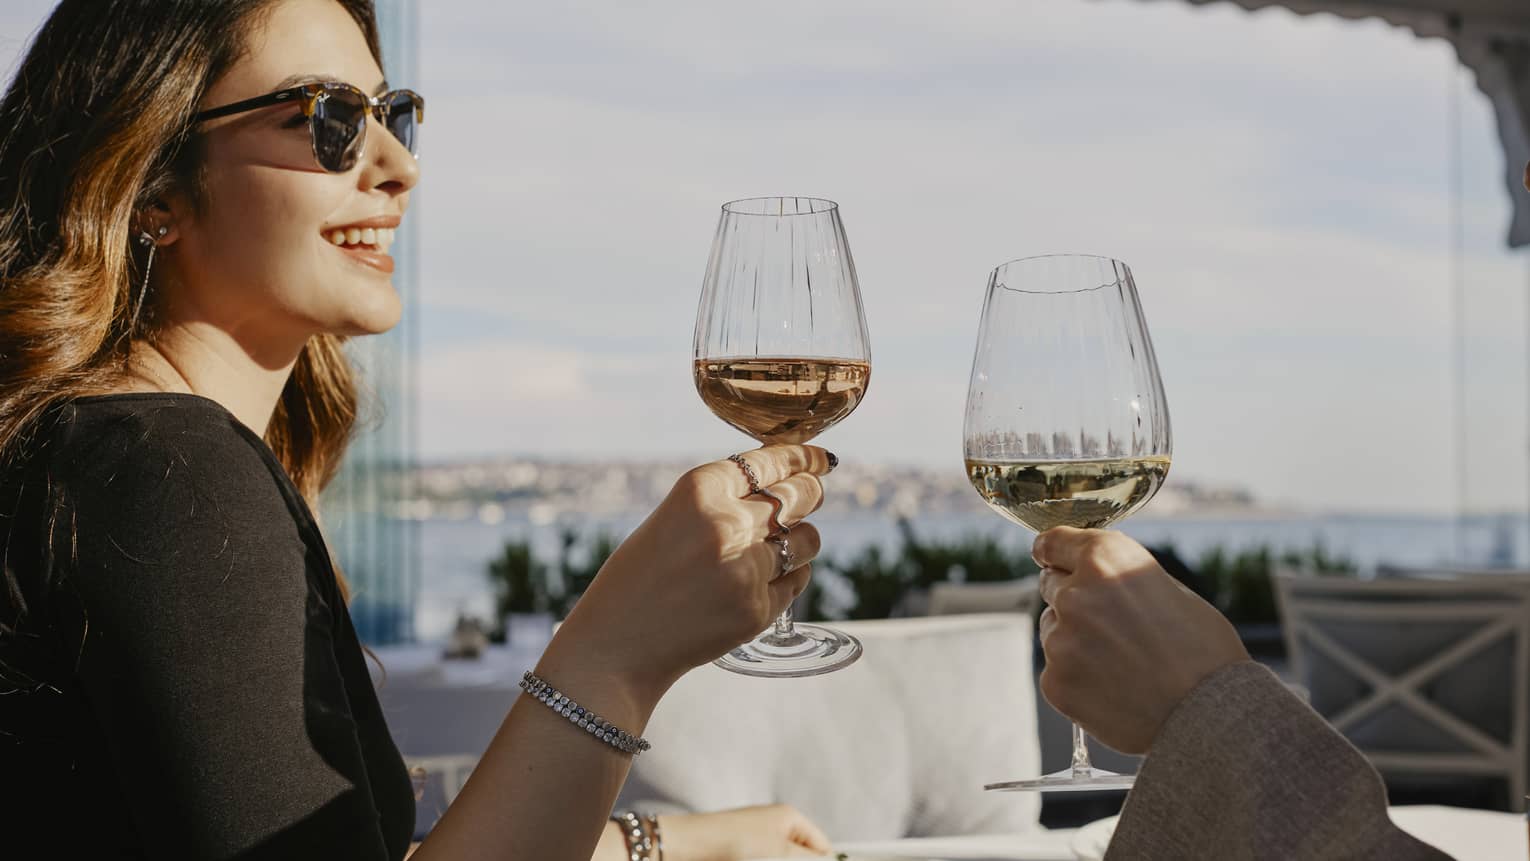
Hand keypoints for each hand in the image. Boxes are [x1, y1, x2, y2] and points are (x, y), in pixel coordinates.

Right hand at [549, 445, 833, 698]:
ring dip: (802, 539)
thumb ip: (722, 500)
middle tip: (812, 493)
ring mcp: (746, 570)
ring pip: (808, 539)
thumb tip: (784, 483)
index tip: (822, 459)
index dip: (804, 457)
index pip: (772, 460)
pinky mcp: (757, 610)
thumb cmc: (638, 579)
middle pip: (800, 494)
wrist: (617, 646)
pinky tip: (766, 581)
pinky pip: (797, 581)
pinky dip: (790, 577)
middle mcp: (726, 524)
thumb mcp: (672, 519)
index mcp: (699, 490)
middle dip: (811, 491)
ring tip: (783, 545)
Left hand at [661, 805, 833, 860]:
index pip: (821, 845)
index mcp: (789, 817)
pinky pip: (766, 860)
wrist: (690, 847)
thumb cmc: (733, 841)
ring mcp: (759, 841)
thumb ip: (810, 860)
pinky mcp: (744, 853)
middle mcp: (776, 827)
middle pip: (802, 856)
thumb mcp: (781, 853)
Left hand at [1032, 527, 1249, 753]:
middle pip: (1051, 586)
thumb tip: (1093, 577)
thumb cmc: (1203, 651)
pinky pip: (1057, 671)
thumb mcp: (1170, 590)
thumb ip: (1121, 578)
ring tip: (1119, 664)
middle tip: (1109, 626)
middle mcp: (1075, 593)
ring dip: (1073, 640)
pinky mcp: (1054, 681)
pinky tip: (1113, 689)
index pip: (1053, 542)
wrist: (1210, 715)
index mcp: (1105, 558)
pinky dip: (1076, 678)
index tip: (1046, 556)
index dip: (1051, 551)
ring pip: (1052, 630)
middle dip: (1072, 600)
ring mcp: (1060, 639)